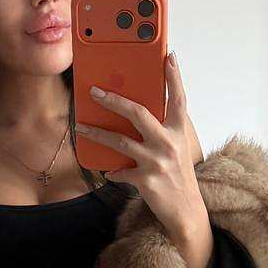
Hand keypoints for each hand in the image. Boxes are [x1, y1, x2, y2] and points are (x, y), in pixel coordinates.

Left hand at [75, 51, 206, 240]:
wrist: (187, 210)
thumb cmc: (179, 176)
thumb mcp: (177, 148)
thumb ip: (162, 130)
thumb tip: (136, 114)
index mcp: (178, 131)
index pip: (178, 98)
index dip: (174, 77)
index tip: (168, 57)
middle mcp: (168, 143)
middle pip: (138, 113)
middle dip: (114, 100)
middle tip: (95, 92)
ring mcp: (157, 161)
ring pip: (120, 142)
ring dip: (97, 134)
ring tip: (81, 127)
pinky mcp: (146, 180)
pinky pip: (120, 172)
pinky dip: (112, 172)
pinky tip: (106, 171)